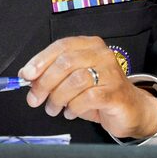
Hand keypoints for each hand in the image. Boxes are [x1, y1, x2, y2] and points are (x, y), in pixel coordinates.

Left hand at [18, 36, 156, 138]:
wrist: (130, 109)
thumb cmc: (99, 92)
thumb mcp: (73, 80)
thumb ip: (52, 75)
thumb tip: (29, 76)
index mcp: (89, 45)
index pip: (61, 46)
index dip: (40, 60)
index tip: (26, 74)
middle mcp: (101, 54)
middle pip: (66, 62)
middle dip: (45, 82)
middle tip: (35, 98)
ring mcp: (110, 73)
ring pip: (75, 80)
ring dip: (57, 97)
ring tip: (53, 108)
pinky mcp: (115, 93)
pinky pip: (87, 98)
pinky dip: (73, 107)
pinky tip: (70, 112)